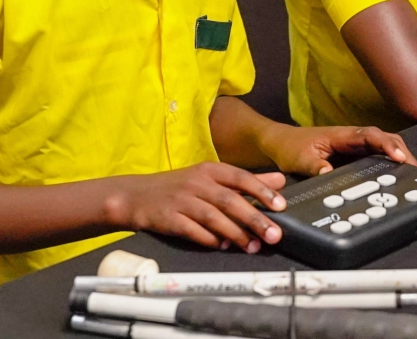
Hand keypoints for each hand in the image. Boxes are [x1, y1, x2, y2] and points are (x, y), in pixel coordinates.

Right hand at [114, 162, 286, 254]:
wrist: (136, 195)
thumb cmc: (179, 187)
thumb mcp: (210, 177)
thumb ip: (246, 181)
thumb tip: (279, 180)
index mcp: (210, 170)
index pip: (241, 177)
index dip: (262, 190)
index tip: (280, 205)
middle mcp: (197, 182)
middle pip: (230, 200)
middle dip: (254, 219)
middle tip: (273, 234)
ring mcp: (181, 200)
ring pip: (213, 217)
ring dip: (235, 234)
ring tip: (252, 246)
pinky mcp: (169, 218)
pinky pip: (193, 231)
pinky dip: (209, 240)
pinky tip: (222, 246)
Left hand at [260, 124, 416, 176]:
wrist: (281, 143)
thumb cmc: (291, 147)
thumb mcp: (300, 159)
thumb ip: (314, 167)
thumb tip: (329, 174)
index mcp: (343, 135)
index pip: (371, 135)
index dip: (387, 145)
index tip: (399, 157)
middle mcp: (353, 137)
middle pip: (385, 138)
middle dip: (402, 151)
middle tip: (415, 170)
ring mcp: (355, 146)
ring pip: (383, 146)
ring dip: (398, 156)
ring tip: (412, 175)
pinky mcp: (353, 155)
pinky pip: (376, 156)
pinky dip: (389, 163)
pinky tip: (396, 177)